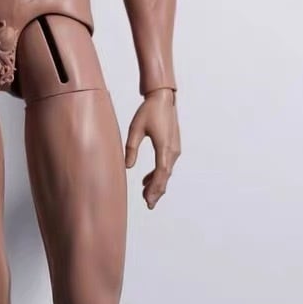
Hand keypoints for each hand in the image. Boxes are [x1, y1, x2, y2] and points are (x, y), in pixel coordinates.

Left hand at [124, 89, 180, 208]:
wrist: (163, 98)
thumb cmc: (149, 111)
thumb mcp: (135, 128)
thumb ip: (131, 148)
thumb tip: (128, 166)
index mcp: (164, 146)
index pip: (161, 172)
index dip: (155, 187)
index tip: (149, 199)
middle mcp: (172, 150)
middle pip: (165, 176)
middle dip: (157, 191)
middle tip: (148, 205)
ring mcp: (174, 149)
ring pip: (166, 172)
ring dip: (157, 184)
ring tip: (146, 196)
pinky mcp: (173, 146)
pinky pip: (166, 165)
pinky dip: (158, 175)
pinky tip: (147, 181)